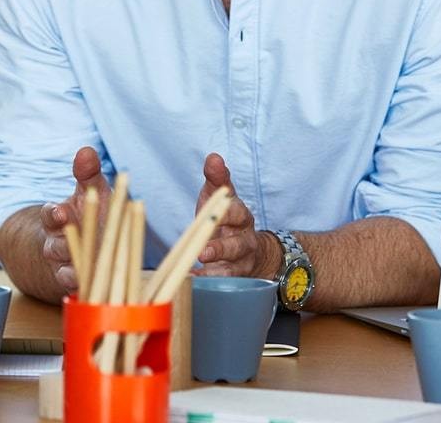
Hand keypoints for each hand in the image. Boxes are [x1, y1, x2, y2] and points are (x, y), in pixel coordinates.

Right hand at [38, 146, 111, 293]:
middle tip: (76, 248)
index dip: (54, 215)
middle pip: (54, 247)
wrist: (73, 252)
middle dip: (63, 245)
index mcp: (59, 221)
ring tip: (82, 270)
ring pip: (64, 272)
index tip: (60, 212)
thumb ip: (87, 174)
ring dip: (74, 270)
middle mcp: (56, 247)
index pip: (49, 217)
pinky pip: (77, 291)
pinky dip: (84, 289)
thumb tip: (86, 151)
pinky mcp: (76, 289)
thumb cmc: (89, 217)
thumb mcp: (89, 194)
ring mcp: (64, 270)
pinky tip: (92, 288)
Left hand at [193, 153, 272, 278]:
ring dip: (214, 272)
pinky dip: (206, 283)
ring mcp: (240, 262)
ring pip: (231, 268)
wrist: (250, 250)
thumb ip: (217, 179)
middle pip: (237, 245)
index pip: (236, 212)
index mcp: (240, 217)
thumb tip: (213, 157)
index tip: (216, 213)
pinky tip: (190, 280)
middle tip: (205, 251)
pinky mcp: (232, 279)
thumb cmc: (227, 218)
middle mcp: (244, 240)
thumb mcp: (221, 196)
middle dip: (222, 248)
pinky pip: (221, 284)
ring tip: (197, 273)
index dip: (226, 212)